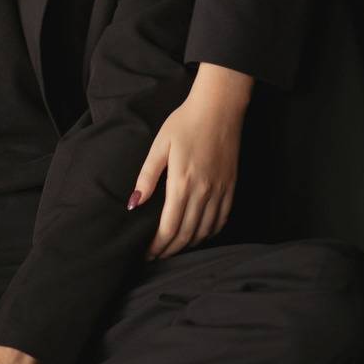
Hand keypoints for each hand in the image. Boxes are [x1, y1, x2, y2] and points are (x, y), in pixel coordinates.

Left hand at [132, 66, 252, 258]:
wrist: (219, 107)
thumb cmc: (185, 123)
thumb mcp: (160, 145)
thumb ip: (147, 176)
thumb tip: (133, 203)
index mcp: (183, 183)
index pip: (169, 227)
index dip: (157, 245)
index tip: (146, 253)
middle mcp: (204, 191)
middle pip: (186, 234)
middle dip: (170, 250)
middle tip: (156, 257)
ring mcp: (220, 190)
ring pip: (205, 231)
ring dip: (188, 244)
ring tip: (174, 249)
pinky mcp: (231, 186)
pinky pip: (221, 219)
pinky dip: (209, 233)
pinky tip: (199, 235)